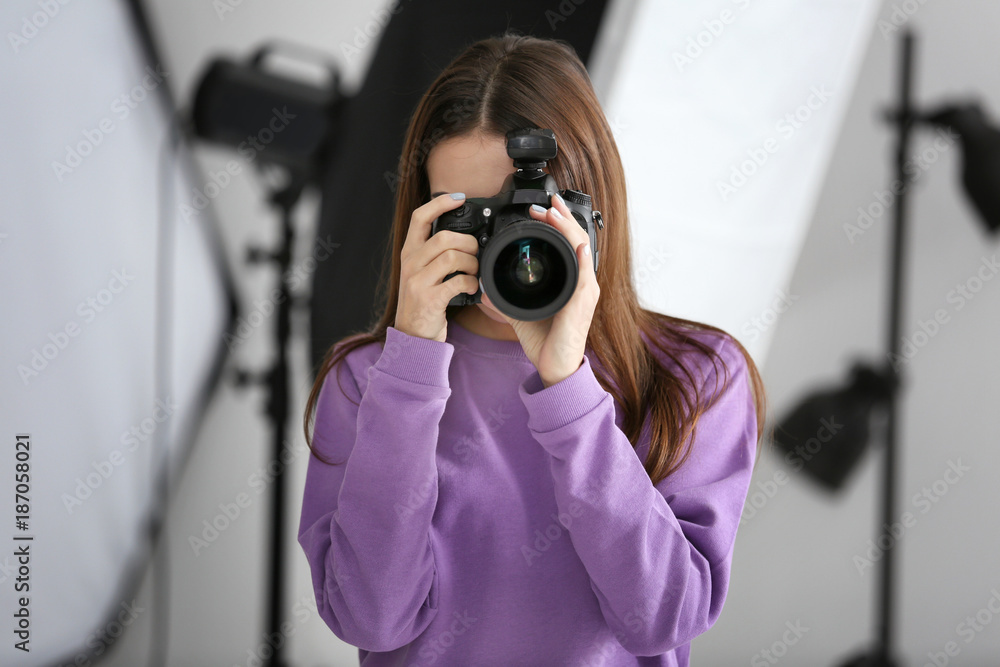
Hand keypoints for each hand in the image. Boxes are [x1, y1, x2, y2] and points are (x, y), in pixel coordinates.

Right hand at [394, 193, 480, 342]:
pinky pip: (457, 281)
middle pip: (443, 237)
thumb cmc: (423, 301)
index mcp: (409, 253)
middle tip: (475, 253)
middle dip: (468, 242)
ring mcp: (417, 281)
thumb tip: (465, 237)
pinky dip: (471, 283)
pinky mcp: (429, 299)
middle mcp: (410, 263)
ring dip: (471, 263)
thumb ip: (435, 254)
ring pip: (451, 257)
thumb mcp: (421, 272)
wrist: (412, 335)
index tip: (458, 199)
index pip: (419, 217)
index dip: (440, 203)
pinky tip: (472, 288)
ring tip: (473, 272)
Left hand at [488, 193, 599, 386]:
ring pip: (582, 252)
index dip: (558, 224)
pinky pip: (584, 277)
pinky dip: (582, 259)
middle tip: (548, 203)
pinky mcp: (581, 305)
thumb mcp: (520, 312)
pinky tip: (579, 245)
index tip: (543, 209)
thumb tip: (484, 289)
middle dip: (563, 218)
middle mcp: (581, 284)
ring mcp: (584, 293)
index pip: (567, 244)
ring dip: (570, 231)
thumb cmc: (545, 341)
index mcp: (569, 282)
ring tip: (556, 214)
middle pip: (578, 240)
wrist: (553, 366)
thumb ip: (505, 299)